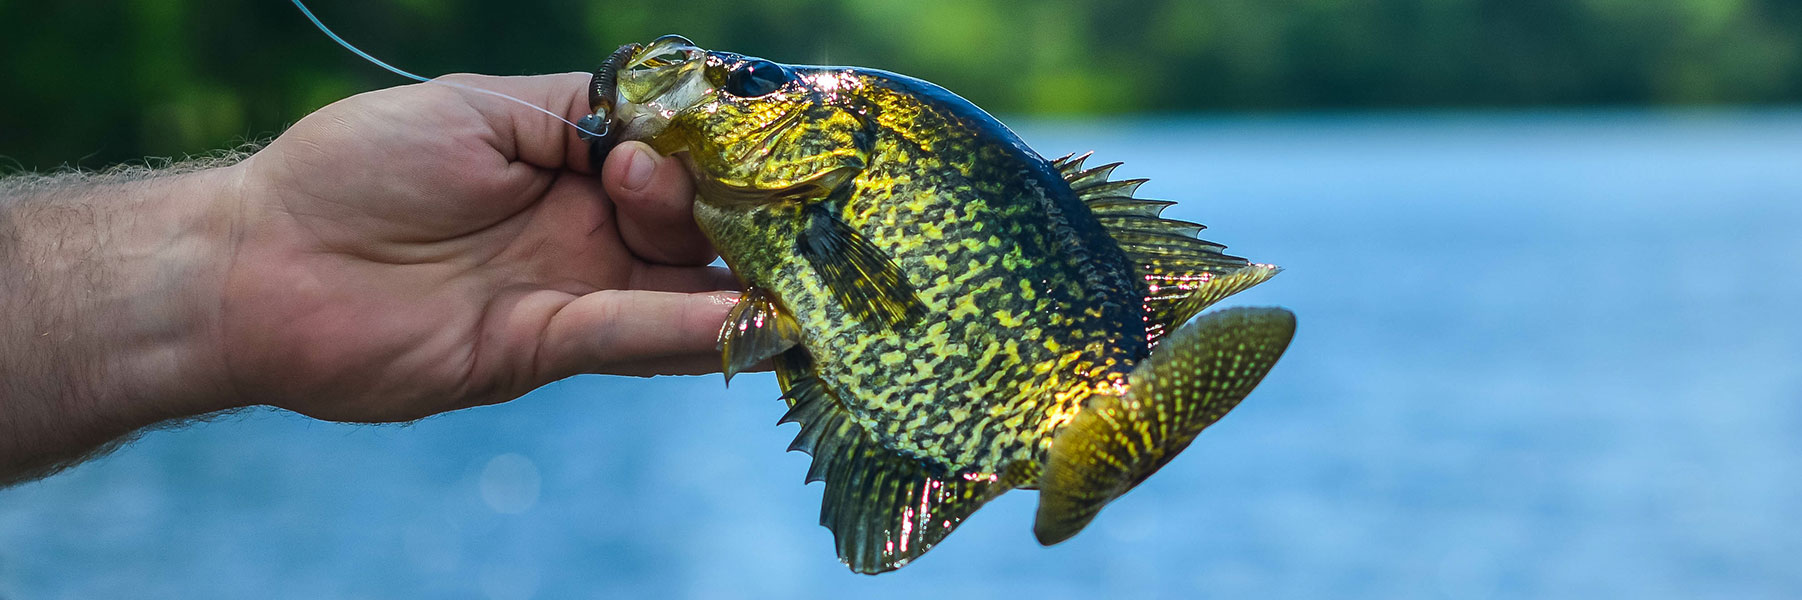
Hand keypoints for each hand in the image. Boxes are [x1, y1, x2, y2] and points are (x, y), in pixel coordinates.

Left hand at [225, 73, 734, 421]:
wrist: (260, 265)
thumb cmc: (354, 167)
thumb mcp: (475, 106)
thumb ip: (578, 110)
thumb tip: (668, 114)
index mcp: (569, 160)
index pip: (674, 154)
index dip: (719, 147)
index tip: (764, 138)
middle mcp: (581, 228)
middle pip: (693, 222)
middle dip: (738, 207)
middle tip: (762, 197)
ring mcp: (570, 289)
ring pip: (679, 286)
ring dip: (744, 281)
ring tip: (809, 277)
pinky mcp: (545, 348)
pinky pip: (634, 337)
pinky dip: (696, 331)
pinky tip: (755, 319)